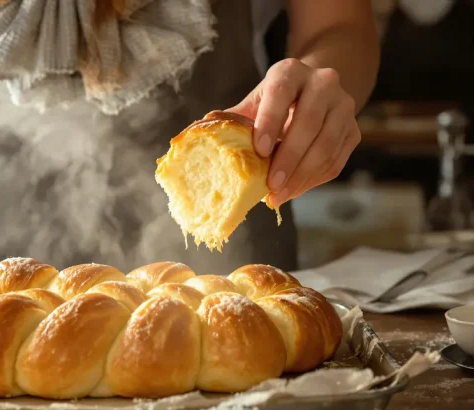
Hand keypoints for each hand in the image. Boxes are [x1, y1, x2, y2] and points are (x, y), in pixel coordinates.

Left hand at [226, 58, 360, 206]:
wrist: (314, 90)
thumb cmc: (275, 100)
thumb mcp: (255, 101)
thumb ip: (233, 117)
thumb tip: (197, 132)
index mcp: (290, 71)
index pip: (281, 93)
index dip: (270, 121)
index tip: (259, 150)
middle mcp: (323, 83)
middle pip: (308, 122)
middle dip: (288, 157)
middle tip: (271, 184)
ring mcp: (343, 106)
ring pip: (326, 144)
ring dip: (302, 174)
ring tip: (279, 195)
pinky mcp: (354, 130)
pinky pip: (336, 160)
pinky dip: (313, 179)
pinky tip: (294, 191)